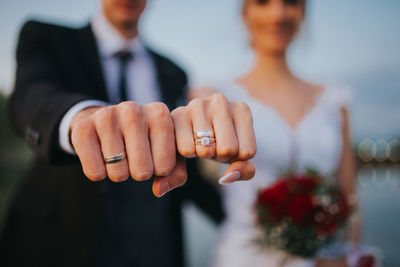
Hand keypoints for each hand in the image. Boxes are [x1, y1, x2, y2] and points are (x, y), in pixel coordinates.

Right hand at [70, 101, 185, 196]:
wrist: (107, 120)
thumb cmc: (146, 140)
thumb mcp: (167, 152)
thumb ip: (176, 174)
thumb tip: (158, 189)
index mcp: (160, 114)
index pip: (165, 166)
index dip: (159, 169)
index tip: (154, 154)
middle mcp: (134, 110)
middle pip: (142, 171)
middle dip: (139, 172)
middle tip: (134, 157)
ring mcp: (107, 116)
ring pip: (118, 173)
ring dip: (119, 173)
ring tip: (118, 155)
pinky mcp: (83, 128)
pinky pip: (95, 173)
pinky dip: (99, 173)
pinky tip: (101, 156)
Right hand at [171, 93, 256, 182]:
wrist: (195, 124)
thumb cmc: (222, 141)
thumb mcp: (239, 157)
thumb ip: (244, 170)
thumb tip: (226, 178)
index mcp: (242, 110)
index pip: (247, 153)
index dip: (237, 158)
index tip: (230, 145)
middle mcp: (221, 101)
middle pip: (228, 150)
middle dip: (220, 156)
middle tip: (214, 145)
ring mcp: (198, 104)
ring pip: (206, 150)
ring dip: (203, 154)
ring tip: (202, 141)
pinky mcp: (178, 113)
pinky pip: (187, 150)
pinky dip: (189, 153)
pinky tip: (189, 140)